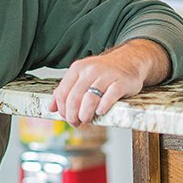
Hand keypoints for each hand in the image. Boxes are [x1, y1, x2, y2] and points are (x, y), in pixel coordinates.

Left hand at [48, 39, 170, 126]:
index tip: (66, 118)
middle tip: (76, 122)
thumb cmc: (104, 73)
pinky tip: (100, 112)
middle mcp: (91, 70)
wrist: (130, 60)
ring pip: (90, 99)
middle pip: (74, 98)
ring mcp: (106, 75)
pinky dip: (103, 108)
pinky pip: (109, 97)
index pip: (62, 93)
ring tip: (87, 120)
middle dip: (72, 115)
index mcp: (77, 69)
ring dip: (85, 114)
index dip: (62, 110)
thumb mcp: (82, 77)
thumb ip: (66, 91)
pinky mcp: (121, 82)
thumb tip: (51, 108)